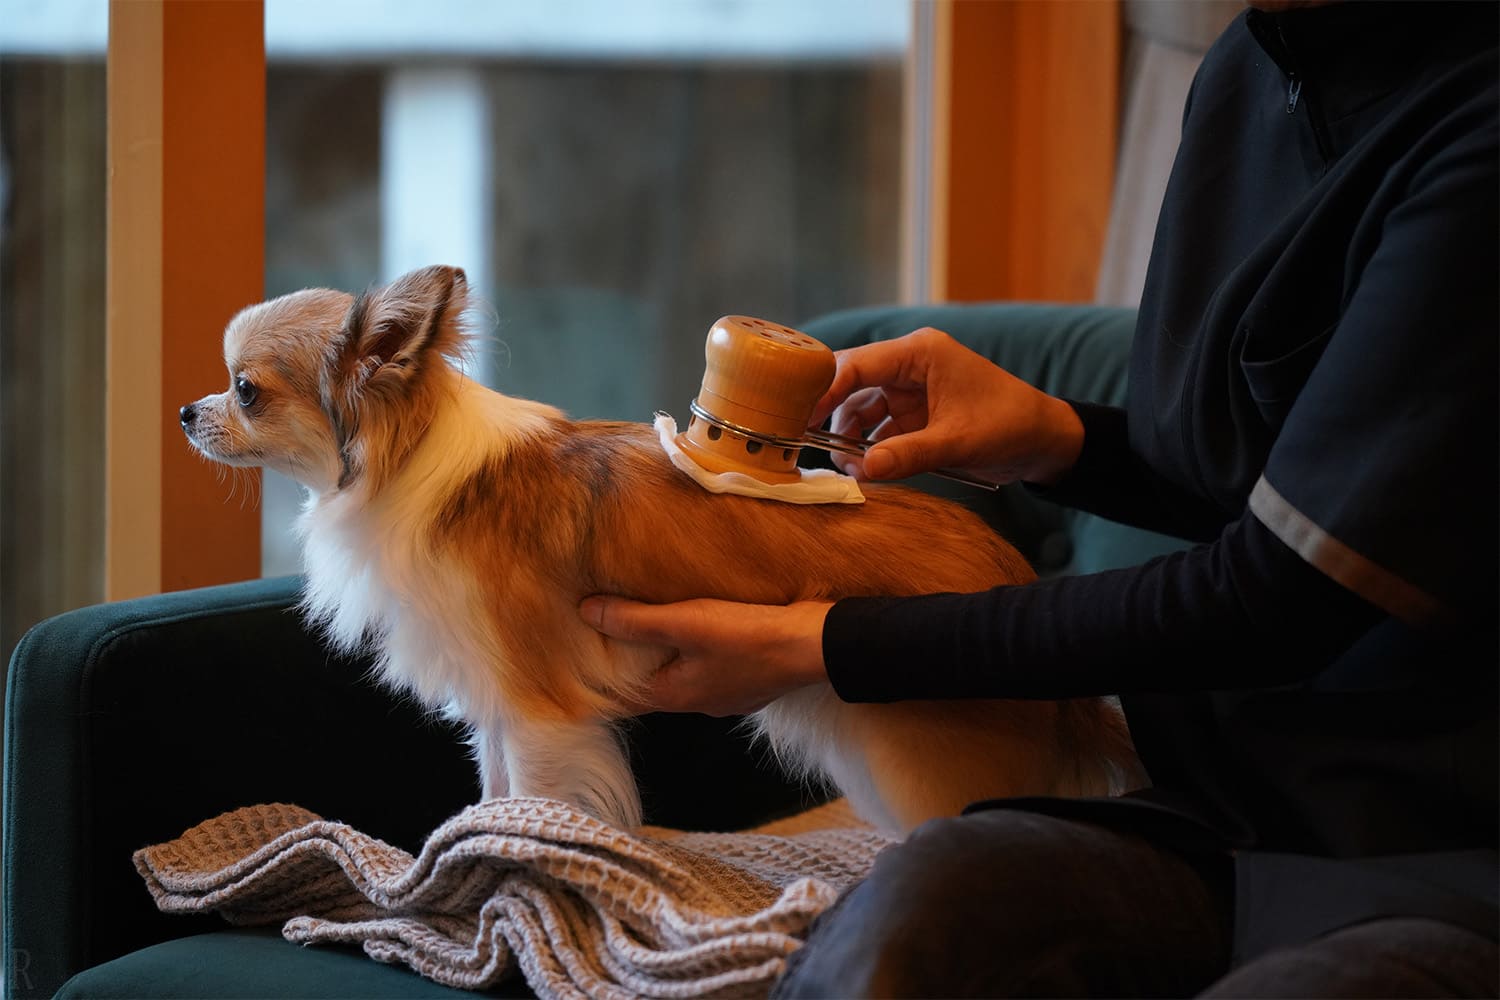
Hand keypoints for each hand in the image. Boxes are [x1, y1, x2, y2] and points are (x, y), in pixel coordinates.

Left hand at [578, 597, 831, 715]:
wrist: (818, 645)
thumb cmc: (751, 638)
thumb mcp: (685, 623)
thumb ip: (635, 620)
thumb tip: (585, 612)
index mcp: (677, 696)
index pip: (624, 698)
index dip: (599, 681)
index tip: (576, 663)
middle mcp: (700, 701)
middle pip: (654, 683)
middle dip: (632, 661)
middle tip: (607, 629)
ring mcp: (729, 690)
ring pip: (685, 671)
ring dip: (667, 650)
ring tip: (650, 617)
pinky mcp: (751, 674)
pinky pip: (713, 662)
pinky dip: (698, 645)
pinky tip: (702, 620)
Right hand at [810, 327, 1083, 485]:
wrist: (1044, 441)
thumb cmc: (1010, 425)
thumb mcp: (958, 441)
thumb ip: (909, 454)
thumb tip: (862, 471)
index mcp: (920, 353)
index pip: (857, 364)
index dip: (823, 389)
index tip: (800, 418)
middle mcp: (909, 365)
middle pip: (850, 383)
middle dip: (828, 413)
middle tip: (804, 441)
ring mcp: (910, 391)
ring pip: (859, 409)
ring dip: (848, 437)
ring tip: (846, 468)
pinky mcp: (914, 415)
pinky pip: (877, 429)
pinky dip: (867, 449)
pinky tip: (862, 470)